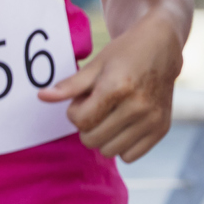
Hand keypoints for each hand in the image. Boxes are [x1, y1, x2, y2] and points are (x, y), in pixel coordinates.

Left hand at [37, 12, 180, 161]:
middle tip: (99, 108)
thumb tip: (42, 97)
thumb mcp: (96, 65)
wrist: (162, 47)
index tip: (85, 98)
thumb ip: (69, 85)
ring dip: (104, 137)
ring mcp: (152, 119)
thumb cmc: (124, 54)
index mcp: (118, 87)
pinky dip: (123, 145)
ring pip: (110, 151)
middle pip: (91, 139)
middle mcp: (138, 105)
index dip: (75, 111)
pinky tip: (126, 126)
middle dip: (88, 126)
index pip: (80, 120)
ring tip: (112, 116)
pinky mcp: (162, 128)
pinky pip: (130, 156)